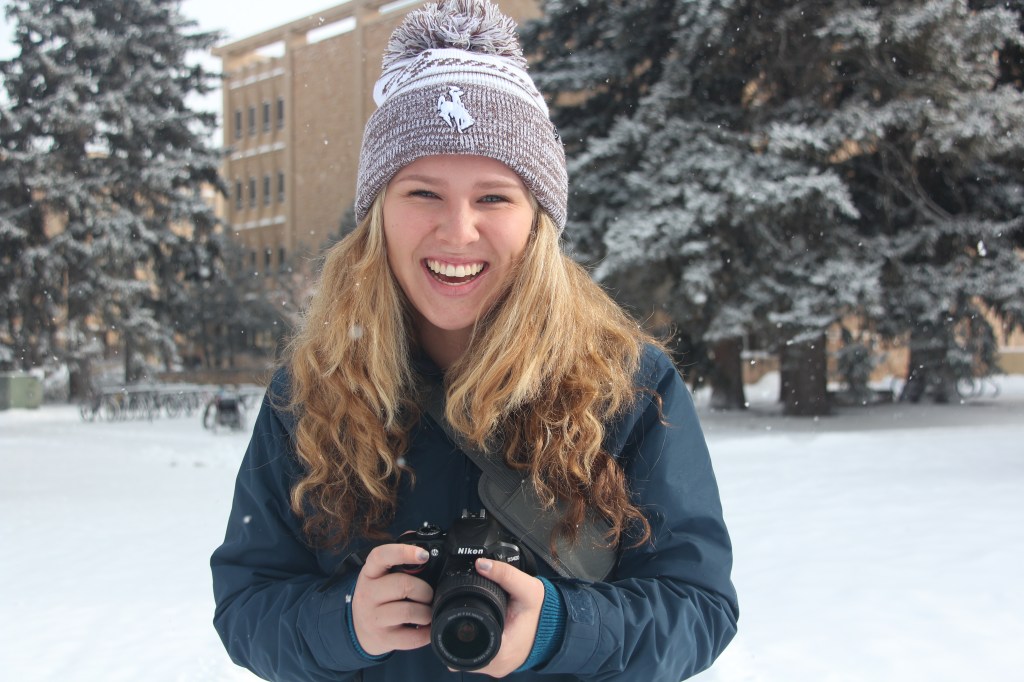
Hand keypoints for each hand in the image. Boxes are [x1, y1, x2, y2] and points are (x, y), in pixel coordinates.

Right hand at [351, 543, 433, 656]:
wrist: (358, 631)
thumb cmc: (378, 597)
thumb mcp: (380, 575)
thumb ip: (398, 558)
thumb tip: (416, 538)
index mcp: (369, 573)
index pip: (381, 556)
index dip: (404, 552)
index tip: (424, 555)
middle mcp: (368, 594)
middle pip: (404, 585)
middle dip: (425, 590)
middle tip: (428, 595)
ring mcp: (374, 618)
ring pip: (410, 611)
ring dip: (427, 612)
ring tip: (426, 612)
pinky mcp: (383, 638)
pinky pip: (412, 637)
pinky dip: (426, 633)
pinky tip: (427, 627)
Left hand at [465, 558, 546, 677]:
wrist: (557, 624)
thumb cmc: (543, 611)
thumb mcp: (527, 589)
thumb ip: (505, 574)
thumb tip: (480, 564)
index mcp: (503, 652)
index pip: (465, 649)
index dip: (453, 632)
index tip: (450, 615)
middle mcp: (498, 666)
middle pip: (462, 656)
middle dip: (455, 635)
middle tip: (456, 613)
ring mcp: (498, 668)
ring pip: (468, 659)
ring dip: (464, 641)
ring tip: (465, 619)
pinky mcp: (499, 665)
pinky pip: (478, 658)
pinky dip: (474, 644)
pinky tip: (476, 628)